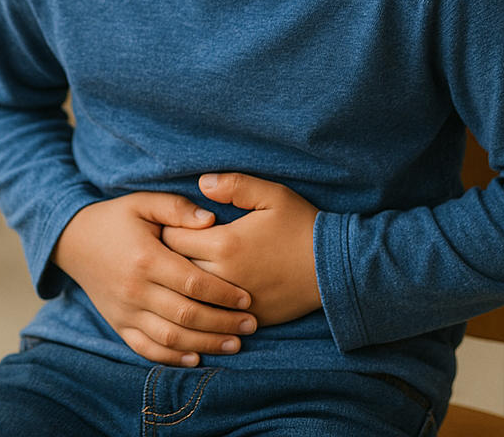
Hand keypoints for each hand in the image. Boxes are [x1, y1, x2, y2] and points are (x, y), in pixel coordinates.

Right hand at [50, 192, 256, 365]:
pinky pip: (146, 349)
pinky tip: (197, 357)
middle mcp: (135, 290)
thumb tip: (211, 220)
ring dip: (205, 344)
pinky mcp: (118, 324)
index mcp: (146, 258)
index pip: (192, 283)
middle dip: (222, 323)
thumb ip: (177, 208)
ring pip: (170, 338)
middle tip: (251, 324)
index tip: (247, 298)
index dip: (223, 293)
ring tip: (235, 343)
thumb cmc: (116, 218)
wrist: (73, 240)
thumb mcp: (144, 202)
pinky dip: (172, 359)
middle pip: (186, 315)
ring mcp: (125, 312)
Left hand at [162, 173, 321, 326]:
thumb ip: (234, 185)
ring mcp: (235, 303)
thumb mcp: (272, 195)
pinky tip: (203, 294)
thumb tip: (201, 183)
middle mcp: (224, 277)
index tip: (171, 223)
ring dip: (183, 284)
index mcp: (225, 244)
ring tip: (180, 270)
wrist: (335, 267)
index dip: (168, 229)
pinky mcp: (248, 318)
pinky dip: (204, 305)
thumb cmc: (302, 226)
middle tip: (170, 246)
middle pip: (175, 270)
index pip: (172, 239)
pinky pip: (212, 316)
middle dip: (170, 258)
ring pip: (190, 297)